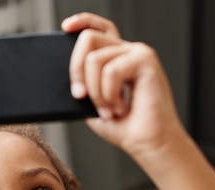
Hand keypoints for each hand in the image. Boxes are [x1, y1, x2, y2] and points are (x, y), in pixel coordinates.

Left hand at [62, 13, 184, 161]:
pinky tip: (120, 108)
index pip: (99, 28)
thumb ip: (81, 85)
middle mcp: (127, 51)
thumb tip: (66, 77)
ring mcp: (137, 53)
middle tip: (80, 96)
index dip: (82, 22)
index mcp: (116, 58)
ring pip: (95, 59)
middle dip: (76, 69)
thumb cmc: (124, 127)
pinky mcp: (145, 60)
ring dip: (95, 92)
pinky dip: (109, 94)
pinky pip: (111, 70)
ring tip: (108, 110)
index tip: (66, 28)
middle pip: (88, 38)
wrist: (148, 143)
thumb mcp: (91, 104)